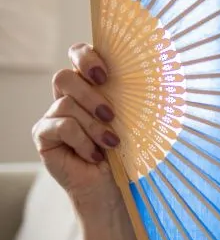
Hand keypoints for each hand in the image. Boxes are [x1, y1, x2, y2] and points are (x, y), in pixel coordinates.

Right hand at [32, 43, 122, 210]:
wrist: (112, 185)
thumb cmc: (127, 148)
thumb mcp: (133, 117)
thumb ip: (131, 95)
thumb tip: (155, 76)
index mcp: (90, 84)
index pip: (77, 54)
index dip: (85, 57)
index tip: (105, 75)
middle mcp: (68, 96)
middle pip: (63, 77)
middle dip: (89, 94)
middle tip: (110, 114)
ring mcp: (53, 115)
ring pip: (66, 105)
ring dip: (93, 126)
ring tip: (111, 143)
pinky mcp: (44, 135)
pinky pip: (61, 127)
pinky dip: (82, 141)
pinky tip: (95, 155)